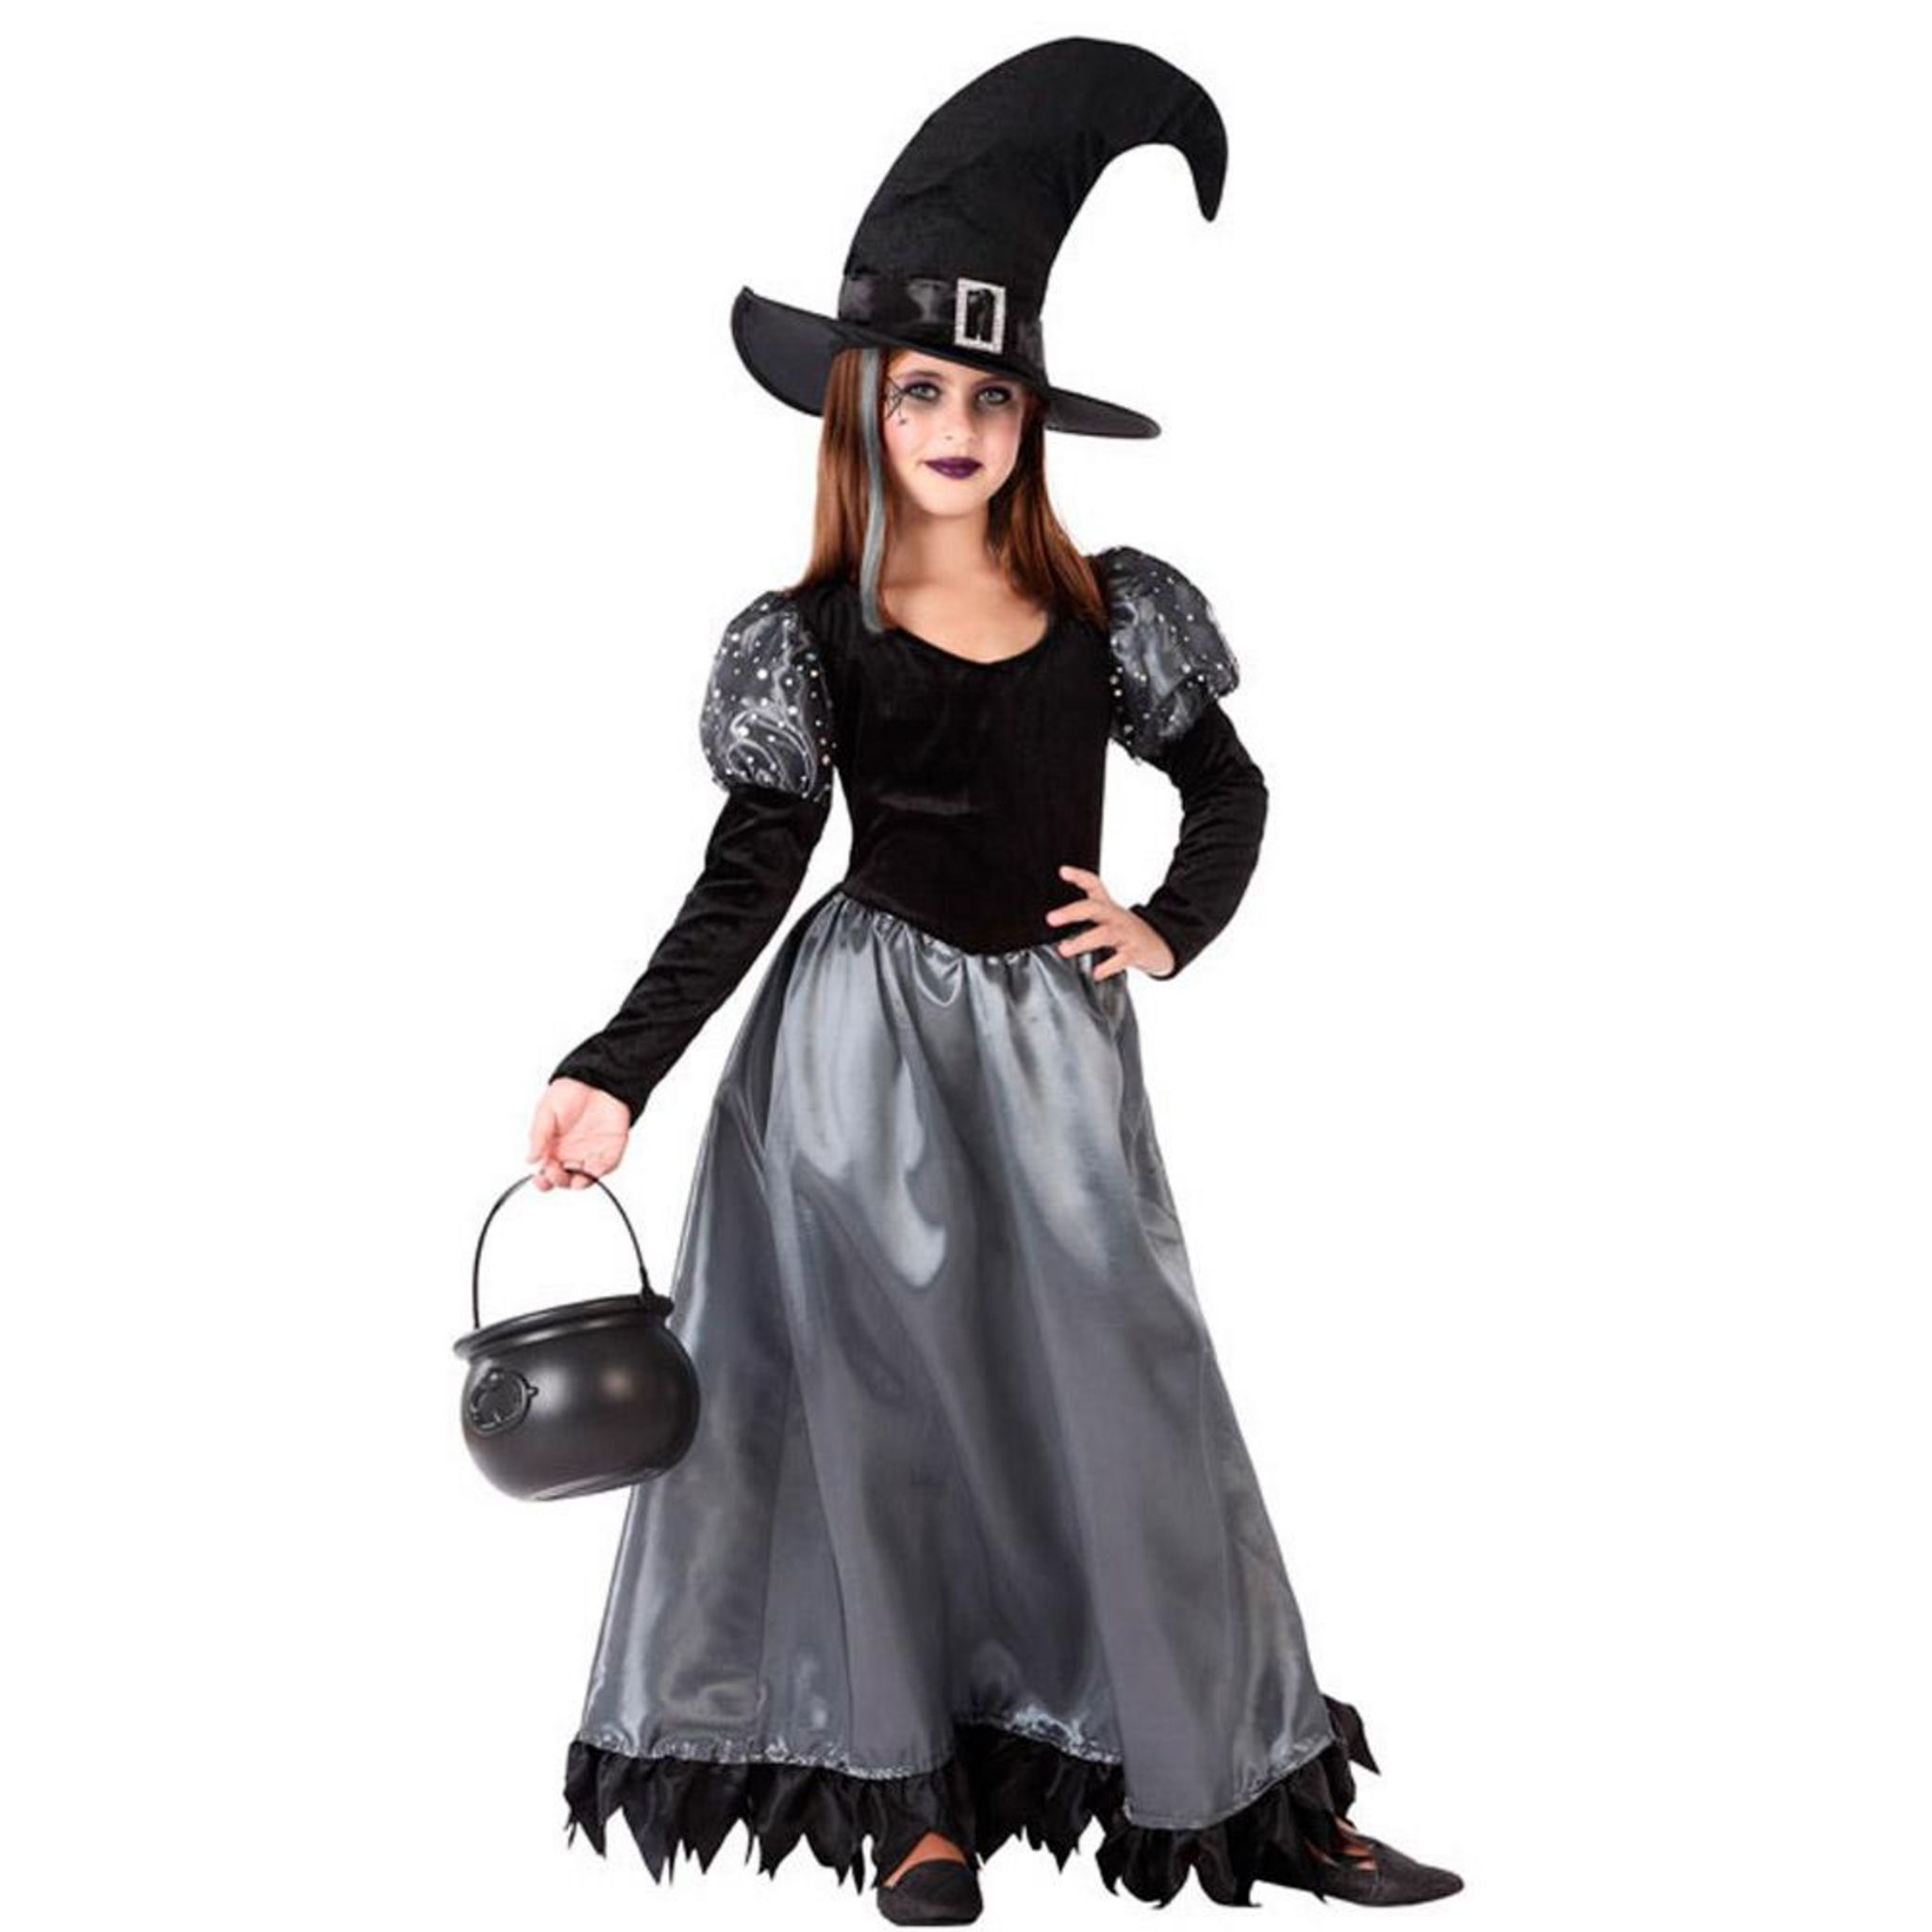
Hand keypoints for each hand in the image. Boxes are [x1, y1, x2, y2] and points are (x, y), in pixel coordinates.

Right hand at [527, 1078, 630, 1190]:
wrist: (597, 1078)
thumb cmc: (570, 1091)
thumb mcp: (546, 1110)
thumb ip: (539, 1135)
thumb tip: (530, 1159)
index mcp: (554, 1147)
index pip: (547, 1171)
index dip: (543, 1180)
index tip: (540, 1180)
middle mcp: (572, 1154)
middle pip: (564, 1178)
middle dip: (558, 1181)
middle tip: (554, 1173)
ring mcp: (591, 1153)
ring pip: (585, 1178)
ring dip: (579, 1182)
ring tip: (575, 1179)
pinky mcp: (611, 1150)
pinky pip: (605, 1167)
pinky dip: (599, 1172)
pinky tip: (592, 1169)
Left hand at [1043, 864, 1175, 980]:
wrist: (1159, 945)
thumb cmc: (1127, 931)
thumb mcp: (1108, 917)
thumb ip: (1085, 915)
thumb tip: (1053, 924)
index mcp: (1107, 907)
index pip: (1094, 885)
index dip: (1079, 877)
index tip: (1063, 871)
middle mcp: (1115, 917)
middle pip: (1094, 908)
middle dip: (1072, 912)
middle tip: (1051, 919)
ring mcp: (1125, 934)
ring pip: (1104, 934)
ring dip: (1083, 941)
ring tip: (1065, 949)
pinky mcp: (1134, 952)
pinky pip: (1121, 959)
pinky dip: (1108, 966)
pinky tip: (1097, 972)